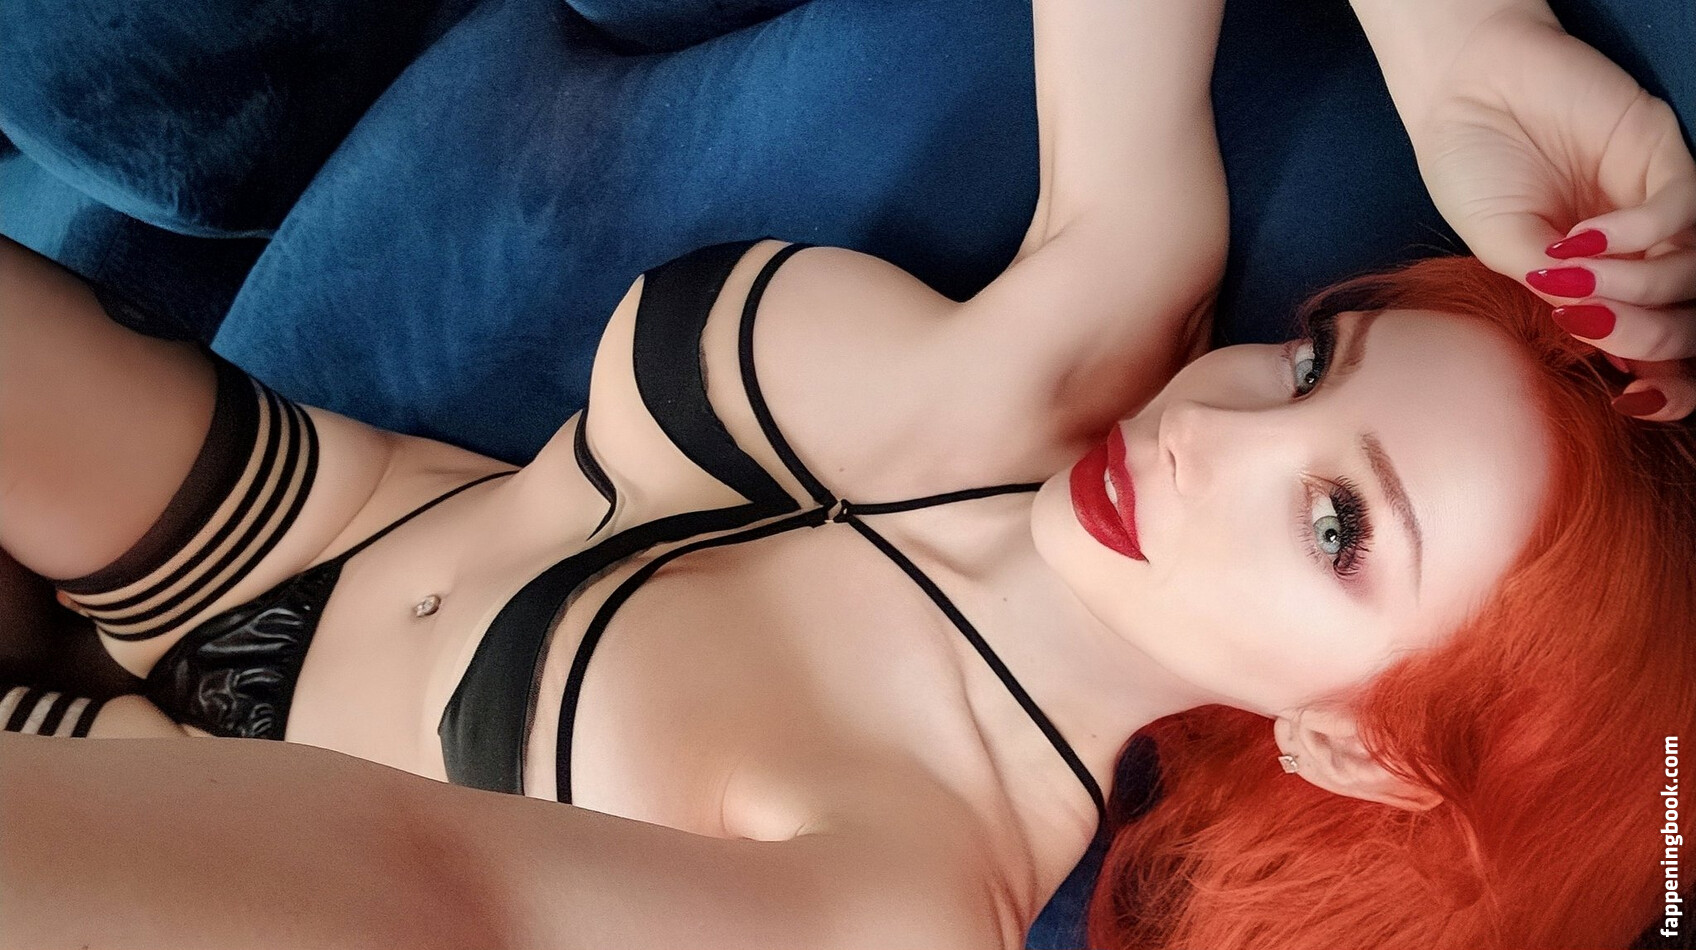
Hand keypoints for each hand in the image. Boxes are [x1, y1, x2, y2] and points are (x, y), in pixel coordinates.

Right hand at [1404, 10, 1695, 419]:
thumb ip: (1547, 291)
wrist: (1462, 88)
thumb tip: (1596, 340)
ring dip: (1638, 287)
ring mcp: (1657, 201)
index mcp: (1605, 280)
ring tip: (1571, 281)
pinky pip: (1680, 210)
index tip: (1631, 398)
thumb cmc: (1471, 166)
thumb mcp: (1499, 247)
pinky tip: (1582, 239)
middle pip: (1690, 311)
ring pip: (1693, 268)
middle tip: (1595, 331)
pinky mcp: (1662, 153)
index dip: (1671, 380)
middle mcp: (1642, 245)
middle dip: (1655, 338)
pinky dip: (1635, 236)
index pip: (1662, 340)